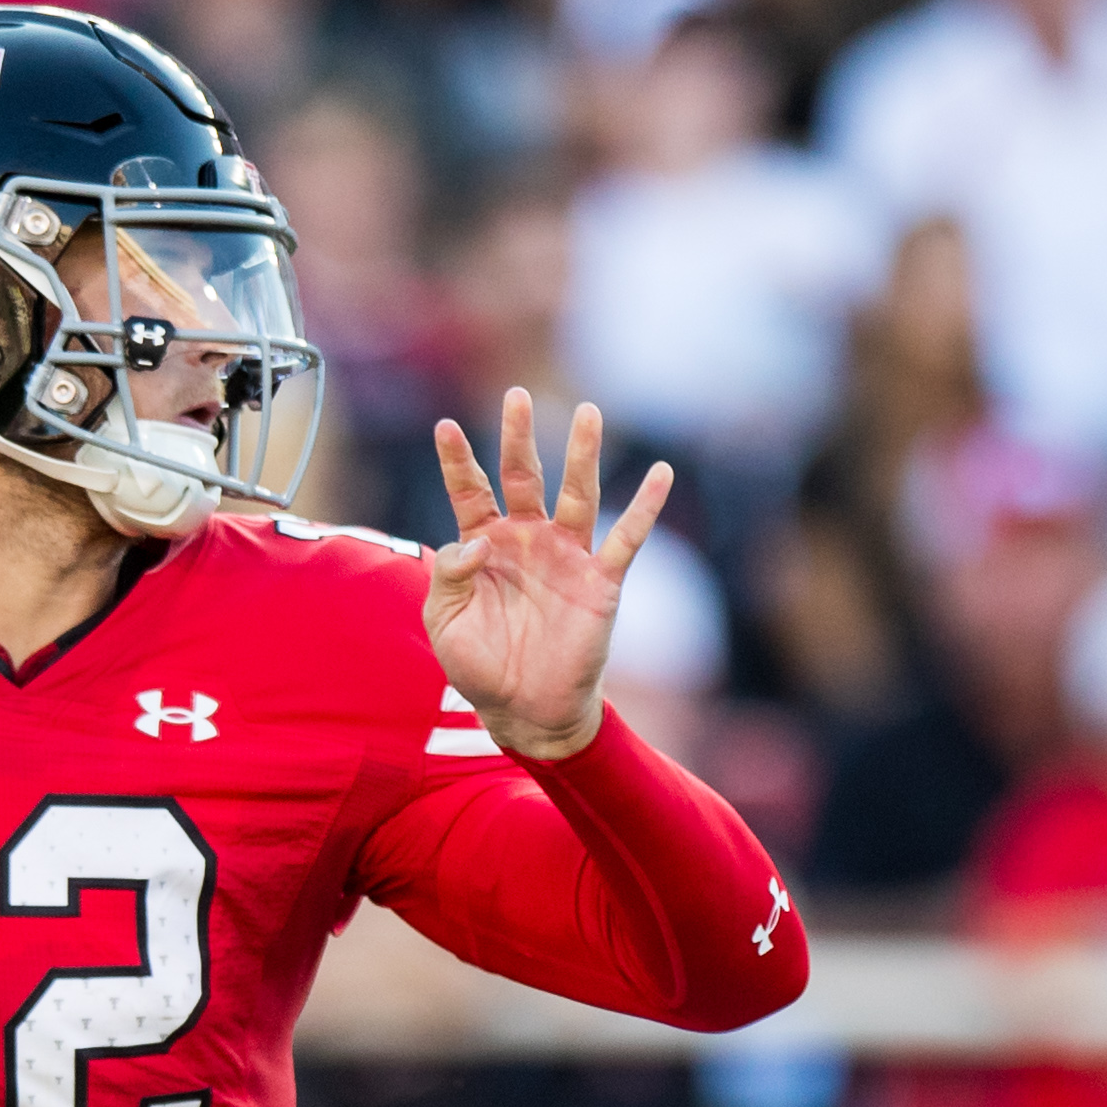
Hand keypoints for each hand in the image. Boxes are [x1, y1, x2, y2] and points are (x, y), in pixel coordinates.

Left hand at [427, 389, 670, 763]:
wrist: (525, 712)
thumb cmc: (480, 667)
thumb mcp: (445, 624)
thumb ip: (448, 578)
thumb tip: (470, 540)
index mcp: (485, 545)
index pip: (470, 492)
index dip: (457, 461)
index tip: (444, 426)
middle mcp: (527, 540)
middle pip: (523, 476)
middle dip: (519, 438)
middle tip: (517, 395)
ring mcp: (566, 557)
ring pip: (576, 494)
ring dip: (582, 455)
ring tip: (588, 412)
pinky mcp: (600, 581)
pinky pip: (626, 539)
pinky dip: (645, 507)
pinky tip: (661, 474)